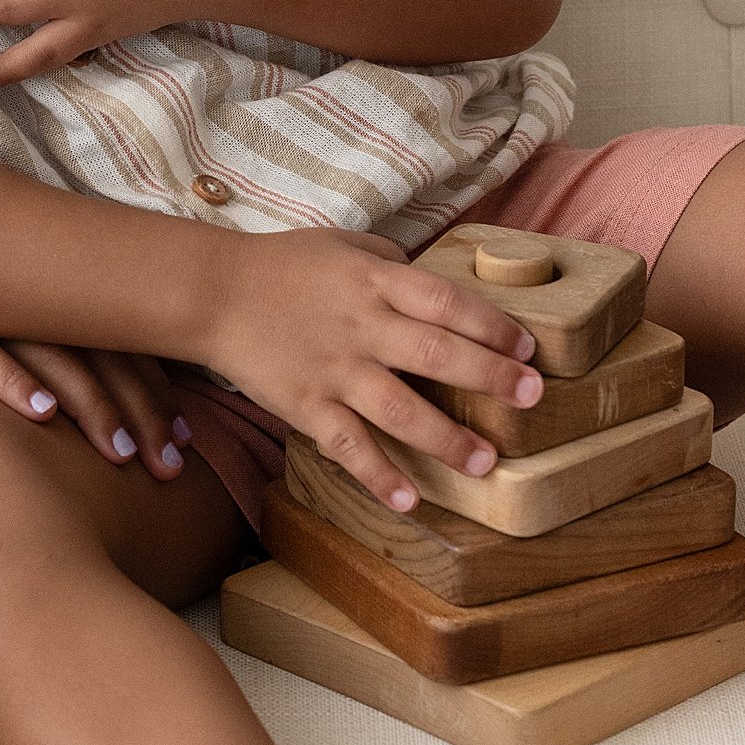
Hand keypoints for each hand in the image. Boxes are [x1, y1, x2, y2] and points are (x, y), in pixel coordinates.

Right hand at [0, 285, 194, 480]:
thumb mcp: (1, 334)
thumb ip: (48, 358)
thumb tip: (93, 413)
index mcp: (49, 305)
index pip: (119, 345)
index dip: (158, 391)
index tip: (190, 438)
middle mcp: (27, 305)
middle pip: (101, 357)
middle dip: (142, 414)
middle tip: (173, 467)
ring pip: (54, 359)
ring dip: (93, 407)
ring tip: (123, 455)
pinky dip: (16, 384)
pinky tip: (43, 416)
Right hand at [202, 229, 545, 509]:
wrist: (212, 291)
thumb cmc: (280, 264)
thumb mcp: (341, 244)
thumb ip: (390, 260)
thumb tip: (434, 282)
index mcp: (372, 281)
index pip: (444, 301)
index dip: (490, 324)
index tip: (527, 348)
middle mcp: (360, 326)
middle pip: (434, 353)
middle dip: (489, 376)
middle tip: (532, 398)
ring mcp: (333, 369)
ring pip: (399, 409)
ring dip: (446, 438)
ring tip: (486, 462)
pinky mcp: (305, 405)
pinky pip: (347, 445)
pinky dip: (377, 474)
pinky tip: (409, 500)